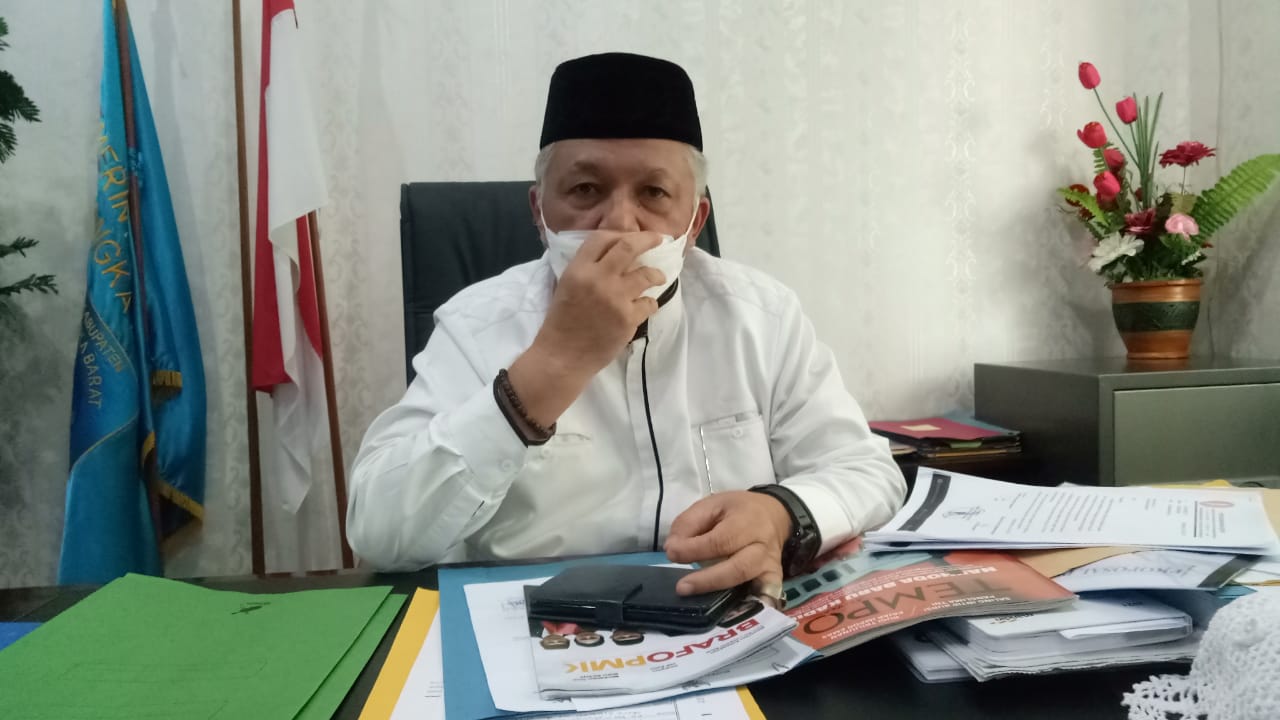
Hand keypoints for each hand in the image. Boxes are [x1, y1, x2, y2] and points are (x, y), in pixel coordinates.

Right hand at [539, 231, 666, 371]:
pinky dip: (650, 304)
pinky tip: (645, 307)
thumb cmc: (561, 322)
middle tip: (659, 239)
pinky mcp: (628, 319)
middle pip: (629, 246)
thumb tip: (615, 256)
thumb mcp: (567, 286)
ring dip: (656, 274)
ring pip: (646, 275)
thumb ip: (588, 269)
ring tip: (658, 277)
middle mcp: (599, 278)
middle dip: (648, 239)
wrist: (562, 356)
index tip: (631, 238)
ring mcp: (616, 298)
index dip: (620, 234)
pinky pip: (649, 303)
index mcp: (579, 269)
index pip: (603, 238)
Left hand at [664, 491, 791, 601]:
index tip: (671, 554)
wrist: (774, 514)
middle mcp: (761, 546)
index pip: (719, 540)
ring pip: (747, 582)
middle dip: (707, 580)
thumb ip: (689, 523)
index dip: (693, 550)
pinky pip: (764, 596)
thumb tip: (673, 548)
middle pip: (737, 567)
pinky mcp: (774, 579)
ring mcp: (770, 565)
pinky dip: (750, 605)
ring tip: (695, 597)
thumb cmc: (738, 511)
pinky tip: (730, 614)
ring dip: (719, 592)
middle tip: (682, 587)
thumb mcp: (712, 504)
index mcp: (746, 521)